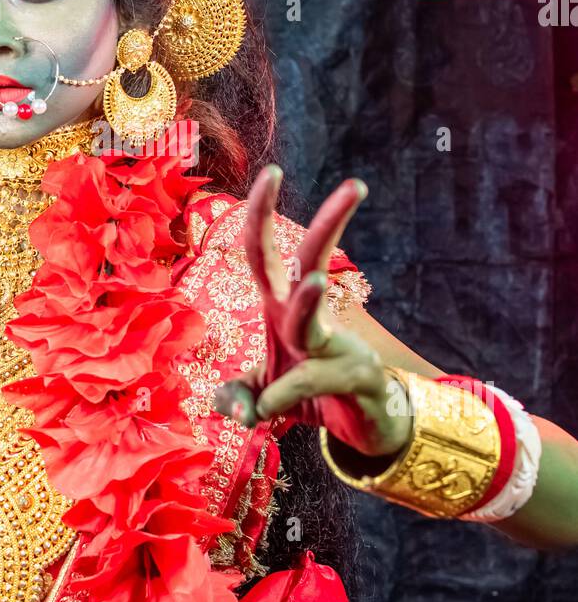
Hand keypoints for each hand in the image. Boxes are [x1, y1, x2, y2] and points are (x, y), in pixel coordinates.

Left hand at [213, 166, 411, 459]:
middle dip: (312, 220)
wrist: (366, 429)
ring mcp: (334, 344)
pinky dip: (285, 395)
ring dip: (308, 302)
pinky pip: (314, 379)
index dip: (260, 215)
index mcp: (280, 310)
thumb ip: (238, 397)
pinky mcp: (354, 376)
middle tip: (310, 177)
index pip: (264, 254)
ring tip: (315, 284)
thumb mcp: (264, 398)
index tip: (272, 173)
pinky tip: (269, 409)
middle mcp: (306, 319)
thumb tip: (235, 410)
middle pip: (306, 258)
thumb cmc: (313, 396)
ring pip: (311, 318)